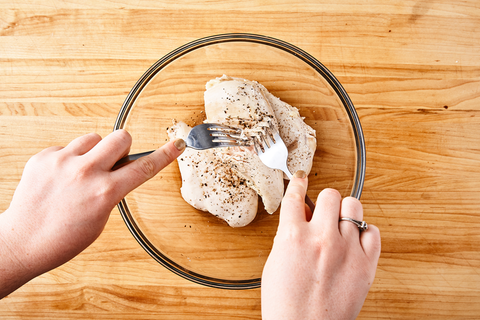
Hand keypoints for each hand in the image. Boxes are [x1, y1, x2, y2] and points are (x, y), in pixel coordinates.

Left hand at [0, 130, 184, 297]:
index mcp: (104, 192)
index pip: (145, 167)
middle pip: (121, 137)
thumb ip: (114, 190)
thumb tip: (122, 169)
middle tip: (113, 162)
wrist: (23, 242)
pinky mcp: (43, 158)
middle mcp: (84, 173)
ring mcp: (62, 162)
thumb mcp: (101, 218)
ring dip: (94, 152)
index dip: (165, 154)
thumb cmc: (63, 238)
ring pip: (93, 138)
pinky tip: (62, 177)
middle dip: (123, 147)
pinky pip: (67, 147)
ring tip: (82, 172)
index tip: (177, 144)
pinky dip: (69, 159)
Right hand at [261, 171, 380, 319]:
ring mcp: (346, 250)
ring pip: (353, 207)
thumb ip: (288, 236)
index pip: (295, 196)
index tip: (301, 180)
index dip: (298, 183)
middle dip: (324, 201)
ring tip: (339, 224)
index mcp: (293, 237)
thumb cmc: (285, 304)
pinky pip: (372, 232)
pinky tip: (355, 238)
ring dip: (344, 213)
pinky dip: (364, 231)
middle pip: (330, 194)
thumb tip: (299, 217)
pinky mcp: (366, 265)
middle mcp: (322, 238)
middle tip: (322, 210)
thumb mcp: (274, 263)